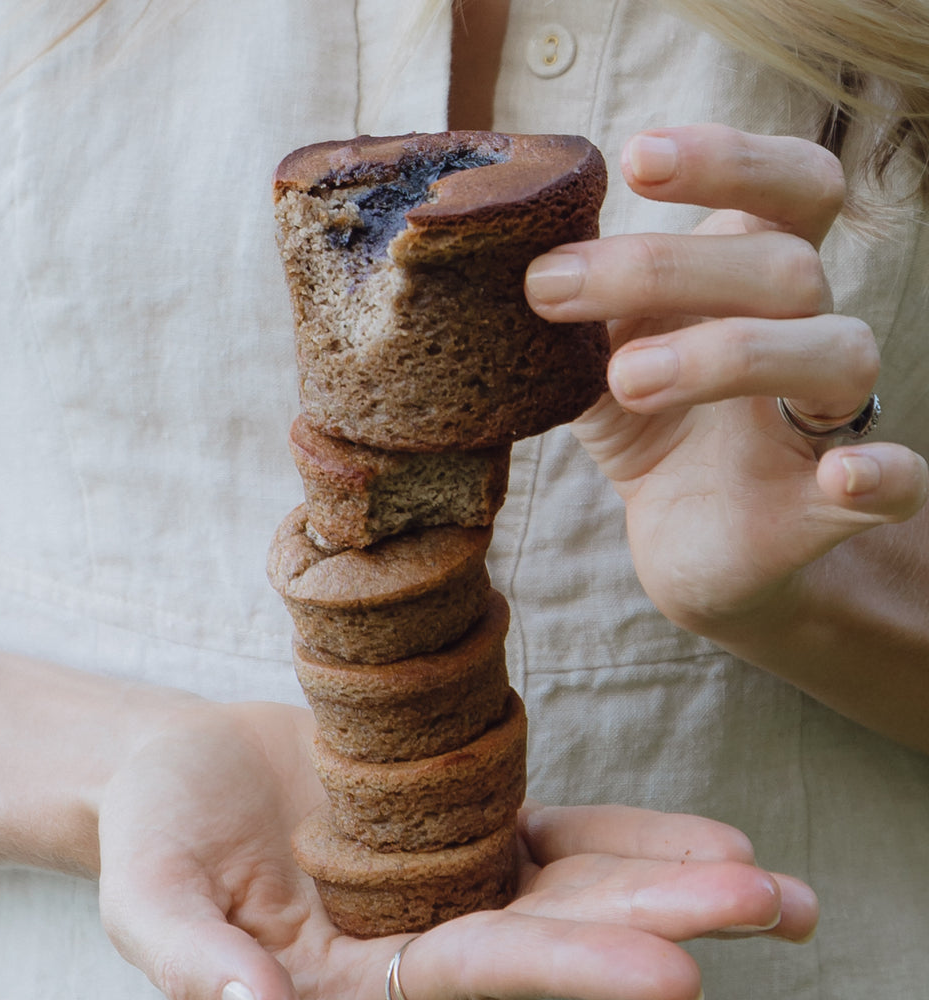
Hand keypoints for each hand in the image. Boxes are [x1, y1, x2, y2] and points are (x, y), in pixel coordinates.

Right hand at [98, 698, 817, 999]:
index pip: (474, 979)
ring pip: (574, 885)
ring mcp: (450, 878)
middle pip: (554, 934)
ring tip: (772, 885)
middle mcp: (420, 940)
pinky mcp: (461, 824)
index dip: (567, 971)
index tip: (671, 972)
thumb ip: (193, 960)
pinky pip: (556, 834)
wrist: (178, 769)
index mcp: (354, 979)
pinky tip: (704, 840)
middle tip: (775, 910)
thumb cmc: (152, 833)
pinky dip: (629, 839)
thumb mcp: (151, 895)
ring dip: (671, 883)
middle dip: (660, 923)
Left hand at [525, 124, 927, 633]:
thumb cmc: (650, 431)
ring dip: (729, 355)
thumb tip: (502, 261)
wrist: (690, 541)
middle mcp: (802, 333)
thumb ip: (575, 318)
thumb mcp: (597, 363)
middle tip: (550, 288)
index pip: (787, 189)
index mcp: (752, 285)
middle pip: (784, 266)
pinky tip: (842, 475)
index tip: (636, 157)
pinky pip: (900, 481)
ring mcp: (824, 418)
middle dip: (664, 267)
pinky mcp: (833, 505)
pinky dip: (883, 474)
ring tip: (625, 379)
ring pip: (835, 353)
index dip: (730, 160)